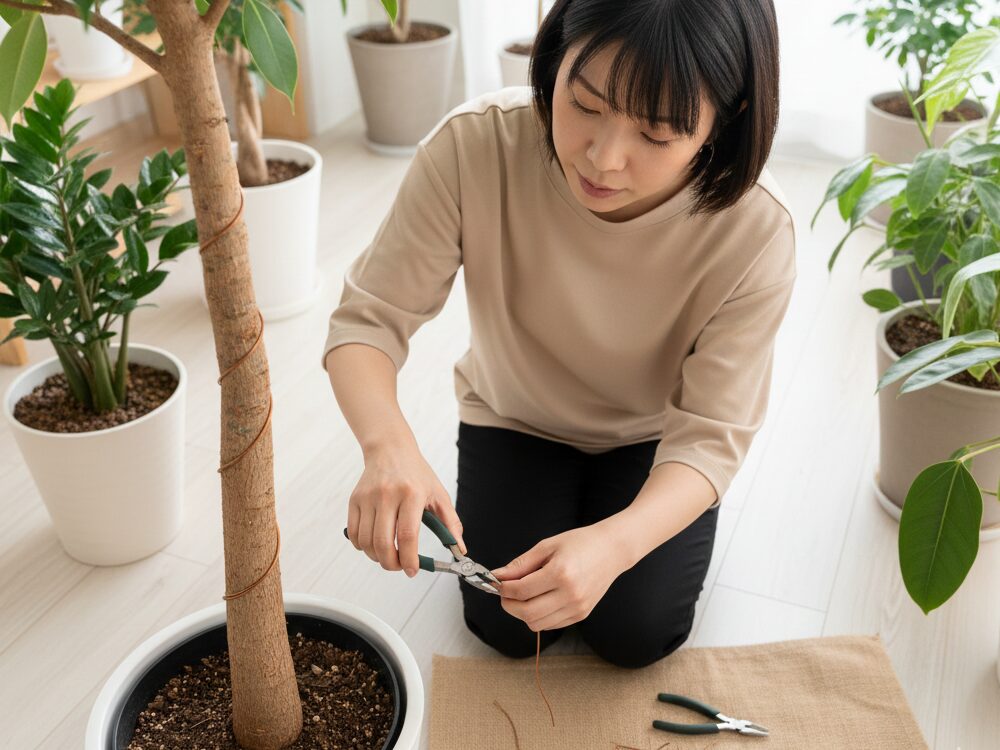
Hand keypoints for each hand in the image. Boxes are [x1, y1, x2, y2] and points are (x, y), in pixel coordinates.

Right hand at [346, 439, 466, 576]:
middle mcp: (387, 495)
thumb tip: (460, 549)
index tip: (412, 571)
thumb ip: (451, 523)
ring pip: (366, 541)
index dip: (409, 559)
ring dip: (377, 557)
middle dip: (391, 564)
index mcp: (411, 494)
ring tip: (388, 556)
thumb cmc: (416, 473)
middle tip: (399, 567)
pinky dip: (362, 546)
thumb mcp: (439, 494)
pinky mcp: (354, 500)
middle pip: (383, 542)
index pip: (407, 535)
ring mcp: (368, 497)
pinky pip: (354, 533)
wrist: (390, 450)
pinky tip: (374, 545)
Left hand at [491, 522, 628, 631]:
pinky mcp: (581, 614)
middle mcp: (570, 594)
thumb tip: (497, 576)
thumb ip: (521, 564)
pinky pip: (551, 625)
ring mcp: (577, 607)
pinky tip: (539, 600)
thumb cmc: (579, 543)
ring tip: (522, 596)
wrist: (612, 551)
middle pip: (527, 613)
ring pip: (537, 624)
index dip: (503, 589)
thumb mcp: (547, 546)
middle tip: (505, 592)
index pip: (521, 591)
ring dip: (523, 612)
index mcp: (561, 573)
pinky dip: (539, 616)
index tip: (497, 583)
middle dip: (509, 604)